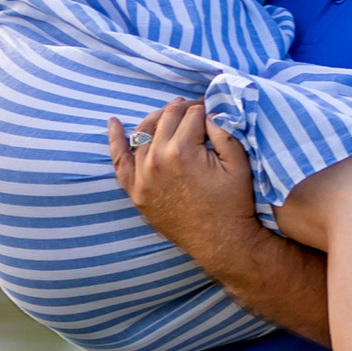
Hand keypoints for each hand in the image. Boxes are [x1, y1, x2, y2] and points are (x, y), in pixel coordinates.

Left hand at [106, 99, 264, 270]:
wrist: (221, 243)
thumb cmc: (233, 203)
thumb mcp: (238, 163)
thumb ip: (224, 130)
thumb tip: (211, 108)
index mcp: (182, 150)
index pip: (192, 113)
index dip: (204, 107)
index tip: (212, 109)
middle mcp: (157, 160)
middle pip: (167, 118)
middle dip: (183, 109)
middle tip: (195, 110)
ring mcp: (142, 177)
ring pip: (144, 133)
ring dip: (158, 119)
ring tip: (171, 114)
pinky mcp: (136, 192)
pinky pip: (120, 162)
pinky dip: (115, 141)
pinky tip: (113, 123)